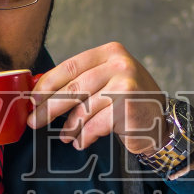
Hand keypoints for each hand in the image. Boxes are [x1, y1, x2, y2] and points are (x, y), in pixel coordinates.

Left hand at [27, 41, 167, 153]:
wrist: (160, 124)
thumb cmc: (128, 103)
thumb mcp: (107, 82)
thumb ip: (81, 81)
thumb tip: (39, 93)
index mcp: (110, 52)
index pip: (70, 66)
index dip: (47, 84)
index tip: (33, 99)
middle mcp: (119, 64)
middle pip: (73, 87)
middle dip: (49, 107)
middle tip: (35, 120)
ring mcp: (125, 85)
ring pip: (83, 109)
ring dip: (69, 127)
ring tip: (65, 136)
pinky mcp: (126, 108)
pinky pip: (94, 125)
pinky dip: (84, 136)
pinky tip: (81, 142)